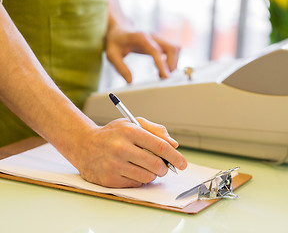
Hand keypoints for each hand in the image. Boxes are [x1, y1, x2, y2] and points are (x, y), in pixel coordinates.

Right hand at [72, 117, 186, 187]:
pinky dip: (138, 179)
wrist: (83, 144)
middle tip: (163, 167)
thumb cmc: (112, 134)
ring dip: (152, 174)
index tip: (183, 163)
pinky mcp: (109, 179)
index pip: (160, 146)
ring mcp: (114, 165)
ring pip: (147, 177)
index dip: (175, 157)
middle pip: (156, 165)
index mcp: (130, 131)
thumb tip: (174, 145)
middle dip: (165, 168)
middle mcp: (121, 148)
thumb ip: (155, 130)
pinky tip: (131, 171)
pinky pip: (135, 184)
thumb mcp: (132, 123)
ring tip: (145, 167)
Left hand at [105, 25, 180, 82]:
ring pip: (176, 49)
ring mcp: (159, 39)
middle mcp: (153, 36)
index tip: (165, 76)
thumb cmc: (116, 41)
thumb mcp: (112, 55)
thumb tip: (130, 81)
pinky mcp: (161, 43)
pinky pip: (173, 51)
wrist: (119, 29)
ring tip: (162, 74)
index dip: (162, 64)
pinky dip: (172, 61)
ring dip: (174, 63)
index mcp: (140, 37)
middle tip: (163, 77)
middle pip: (172, 48)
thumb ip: (121, 68)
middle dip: (172, 65)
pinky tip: (162, 68)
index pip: (156, 50)